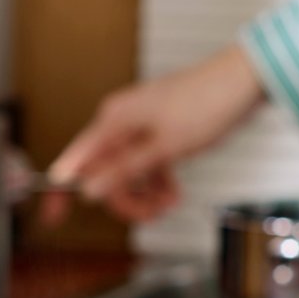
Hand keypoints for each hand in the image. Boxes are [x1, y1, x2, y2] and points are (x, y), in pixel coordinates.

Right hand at [43, 43, 265, 224]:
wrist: (244, 81)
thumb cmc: (208, 104)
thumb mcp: (164, 148)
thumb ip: (124, 170)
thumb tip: (88, 190)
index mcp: (113, 121)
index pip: (75, 161)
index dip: (61, 191)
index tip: (53, 216)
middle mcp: (120, 122)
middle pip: (103, 173)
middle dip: (124, 198)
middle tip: (149, 214)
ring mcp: (139, 127)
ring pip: (126, 173)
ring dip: (144, 194)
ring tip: (168, 202)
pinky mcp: (157, 132)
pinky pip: (145, 165)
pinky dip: (157, 182)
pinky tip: (173, 192)